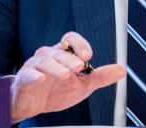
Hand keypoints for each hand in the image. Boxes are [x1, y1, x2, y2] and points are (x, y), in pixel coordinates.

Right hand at [10, 31, 124, 122]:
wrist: (33, 105)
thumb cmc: (55, 91)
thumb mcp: (82, 85)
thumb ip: (100, 76)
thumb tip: (120, 69)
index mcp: (63, 54)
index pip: (70, 40)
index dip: (79, 44)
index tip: (88, 54)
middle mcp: (49, 56)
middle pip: (59, 51)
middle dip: (70, 58)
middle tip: (79, 66)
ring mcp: (35, 66)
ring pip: (45, 61)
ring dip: (56, 67)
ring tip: (66, 75)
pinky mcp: (25, 79)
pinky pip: (29, 74)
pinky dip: (35, 76)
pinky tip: (41, 79)